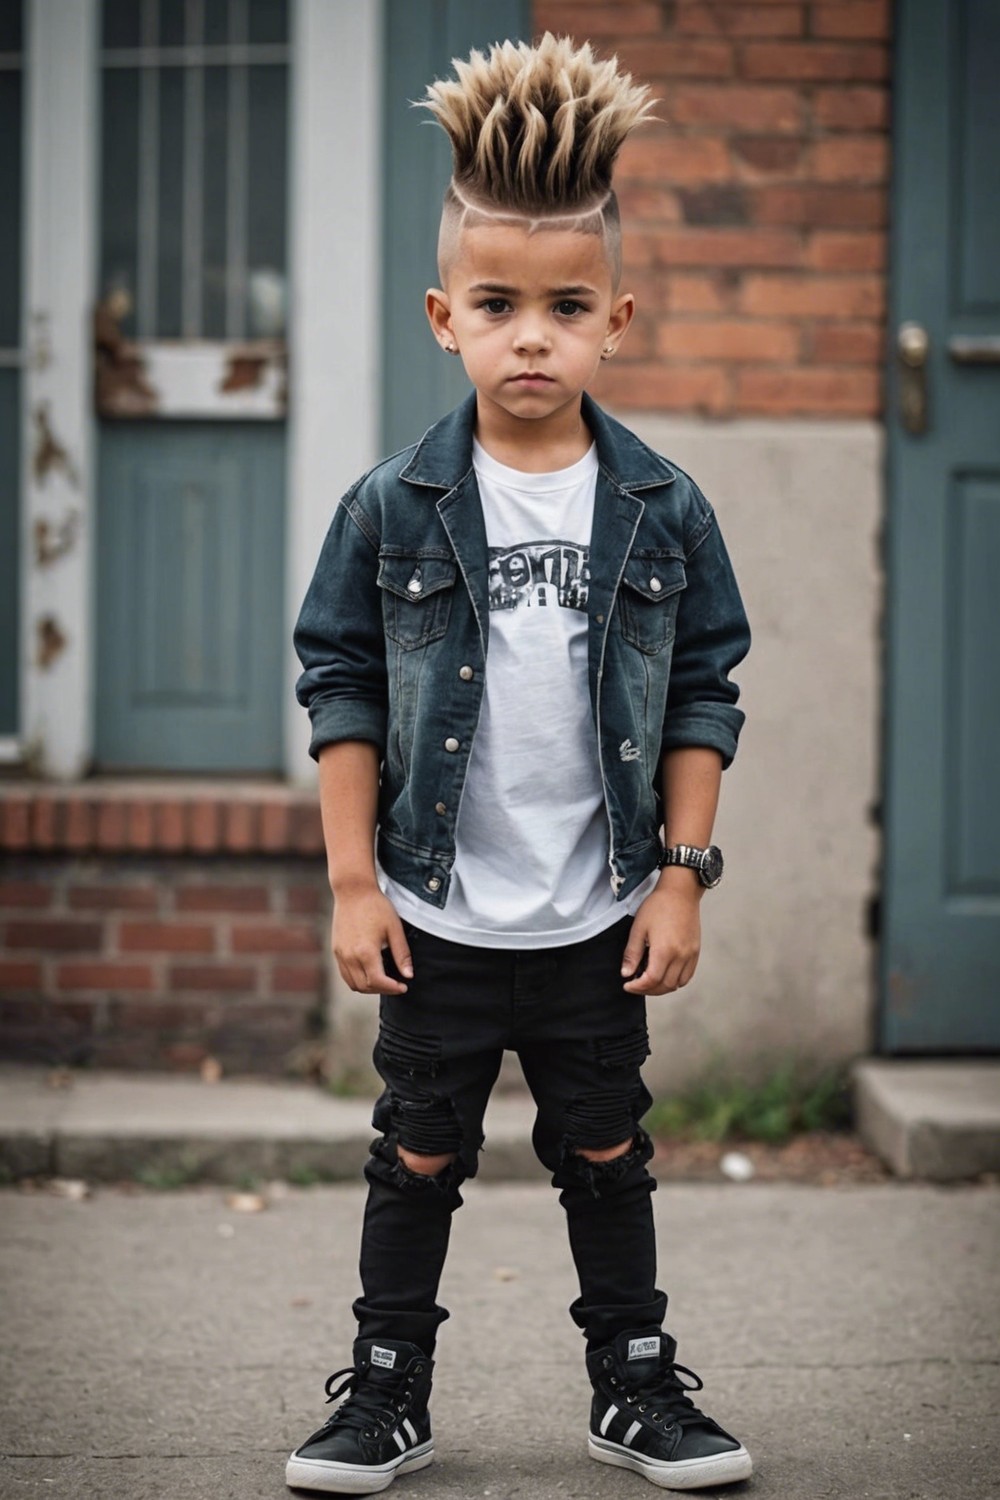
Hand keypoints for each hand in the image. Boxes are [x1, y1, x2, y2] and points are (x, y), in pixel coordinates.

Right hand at [330, 882, 412, 994]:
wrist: (353, 891)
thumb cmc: (376, 906)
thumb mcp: (394, 928)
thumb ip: (402, 954)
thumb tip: (408, 975)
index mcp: (365, 951)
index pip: (378, 982)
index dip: (392, 989)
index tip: (403, 987)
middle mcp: (350, 956)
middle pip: (365, 987)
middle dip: (382, 989)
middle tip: (396, 984)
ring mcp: (340, 954)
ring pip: (353, 984)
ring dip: (369, 987)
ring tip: (384, 980)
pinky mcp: (336, 950)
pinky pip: (345, 974)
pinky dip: (357, 980)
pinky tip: (370, 972)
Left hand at [621, 874, 701, 994]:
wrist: (680, 892)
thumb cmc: (658, 906)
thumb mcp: (638, 928)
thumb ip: (632, 954)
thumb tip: (626, 974)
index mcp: (664, 950)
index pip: (651, 980)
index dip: (637, 987)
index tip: (627, 985)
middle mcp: (680, 956)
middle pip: (665, 986)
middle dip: (648, 989)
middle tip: (636, 984)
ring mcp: (690, 955)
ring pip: (677, 984)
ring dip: (662, 987)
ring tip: (649, 980)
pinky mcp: (696, 952)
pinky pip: (687, 976)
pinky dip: (676, 980)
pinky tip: (664, 974)